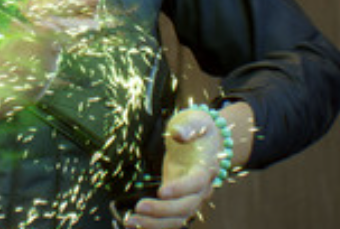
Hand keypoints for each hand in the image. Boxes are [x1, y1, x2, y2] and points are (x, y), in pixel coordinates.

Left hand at [124, 108, 220, 228]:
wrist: (208, 142)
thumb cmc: (199, 129)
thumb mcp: (194, 120)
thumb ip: (188, 127)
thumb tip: (179, 134)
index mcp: (205, 168)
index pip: (196, 183)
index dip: (180, 189)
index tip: (161, 191)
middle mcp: (200, 189)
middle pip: (186, 207)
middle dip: (162, 210)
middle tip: (139, 207)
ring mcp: (190, 198)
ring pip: (177, 219)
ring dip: (155, 224)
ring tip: (131, 222)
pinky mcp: (178, 203)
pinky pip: (168, 220)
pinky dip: (153, 225)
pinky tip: (135, 224)